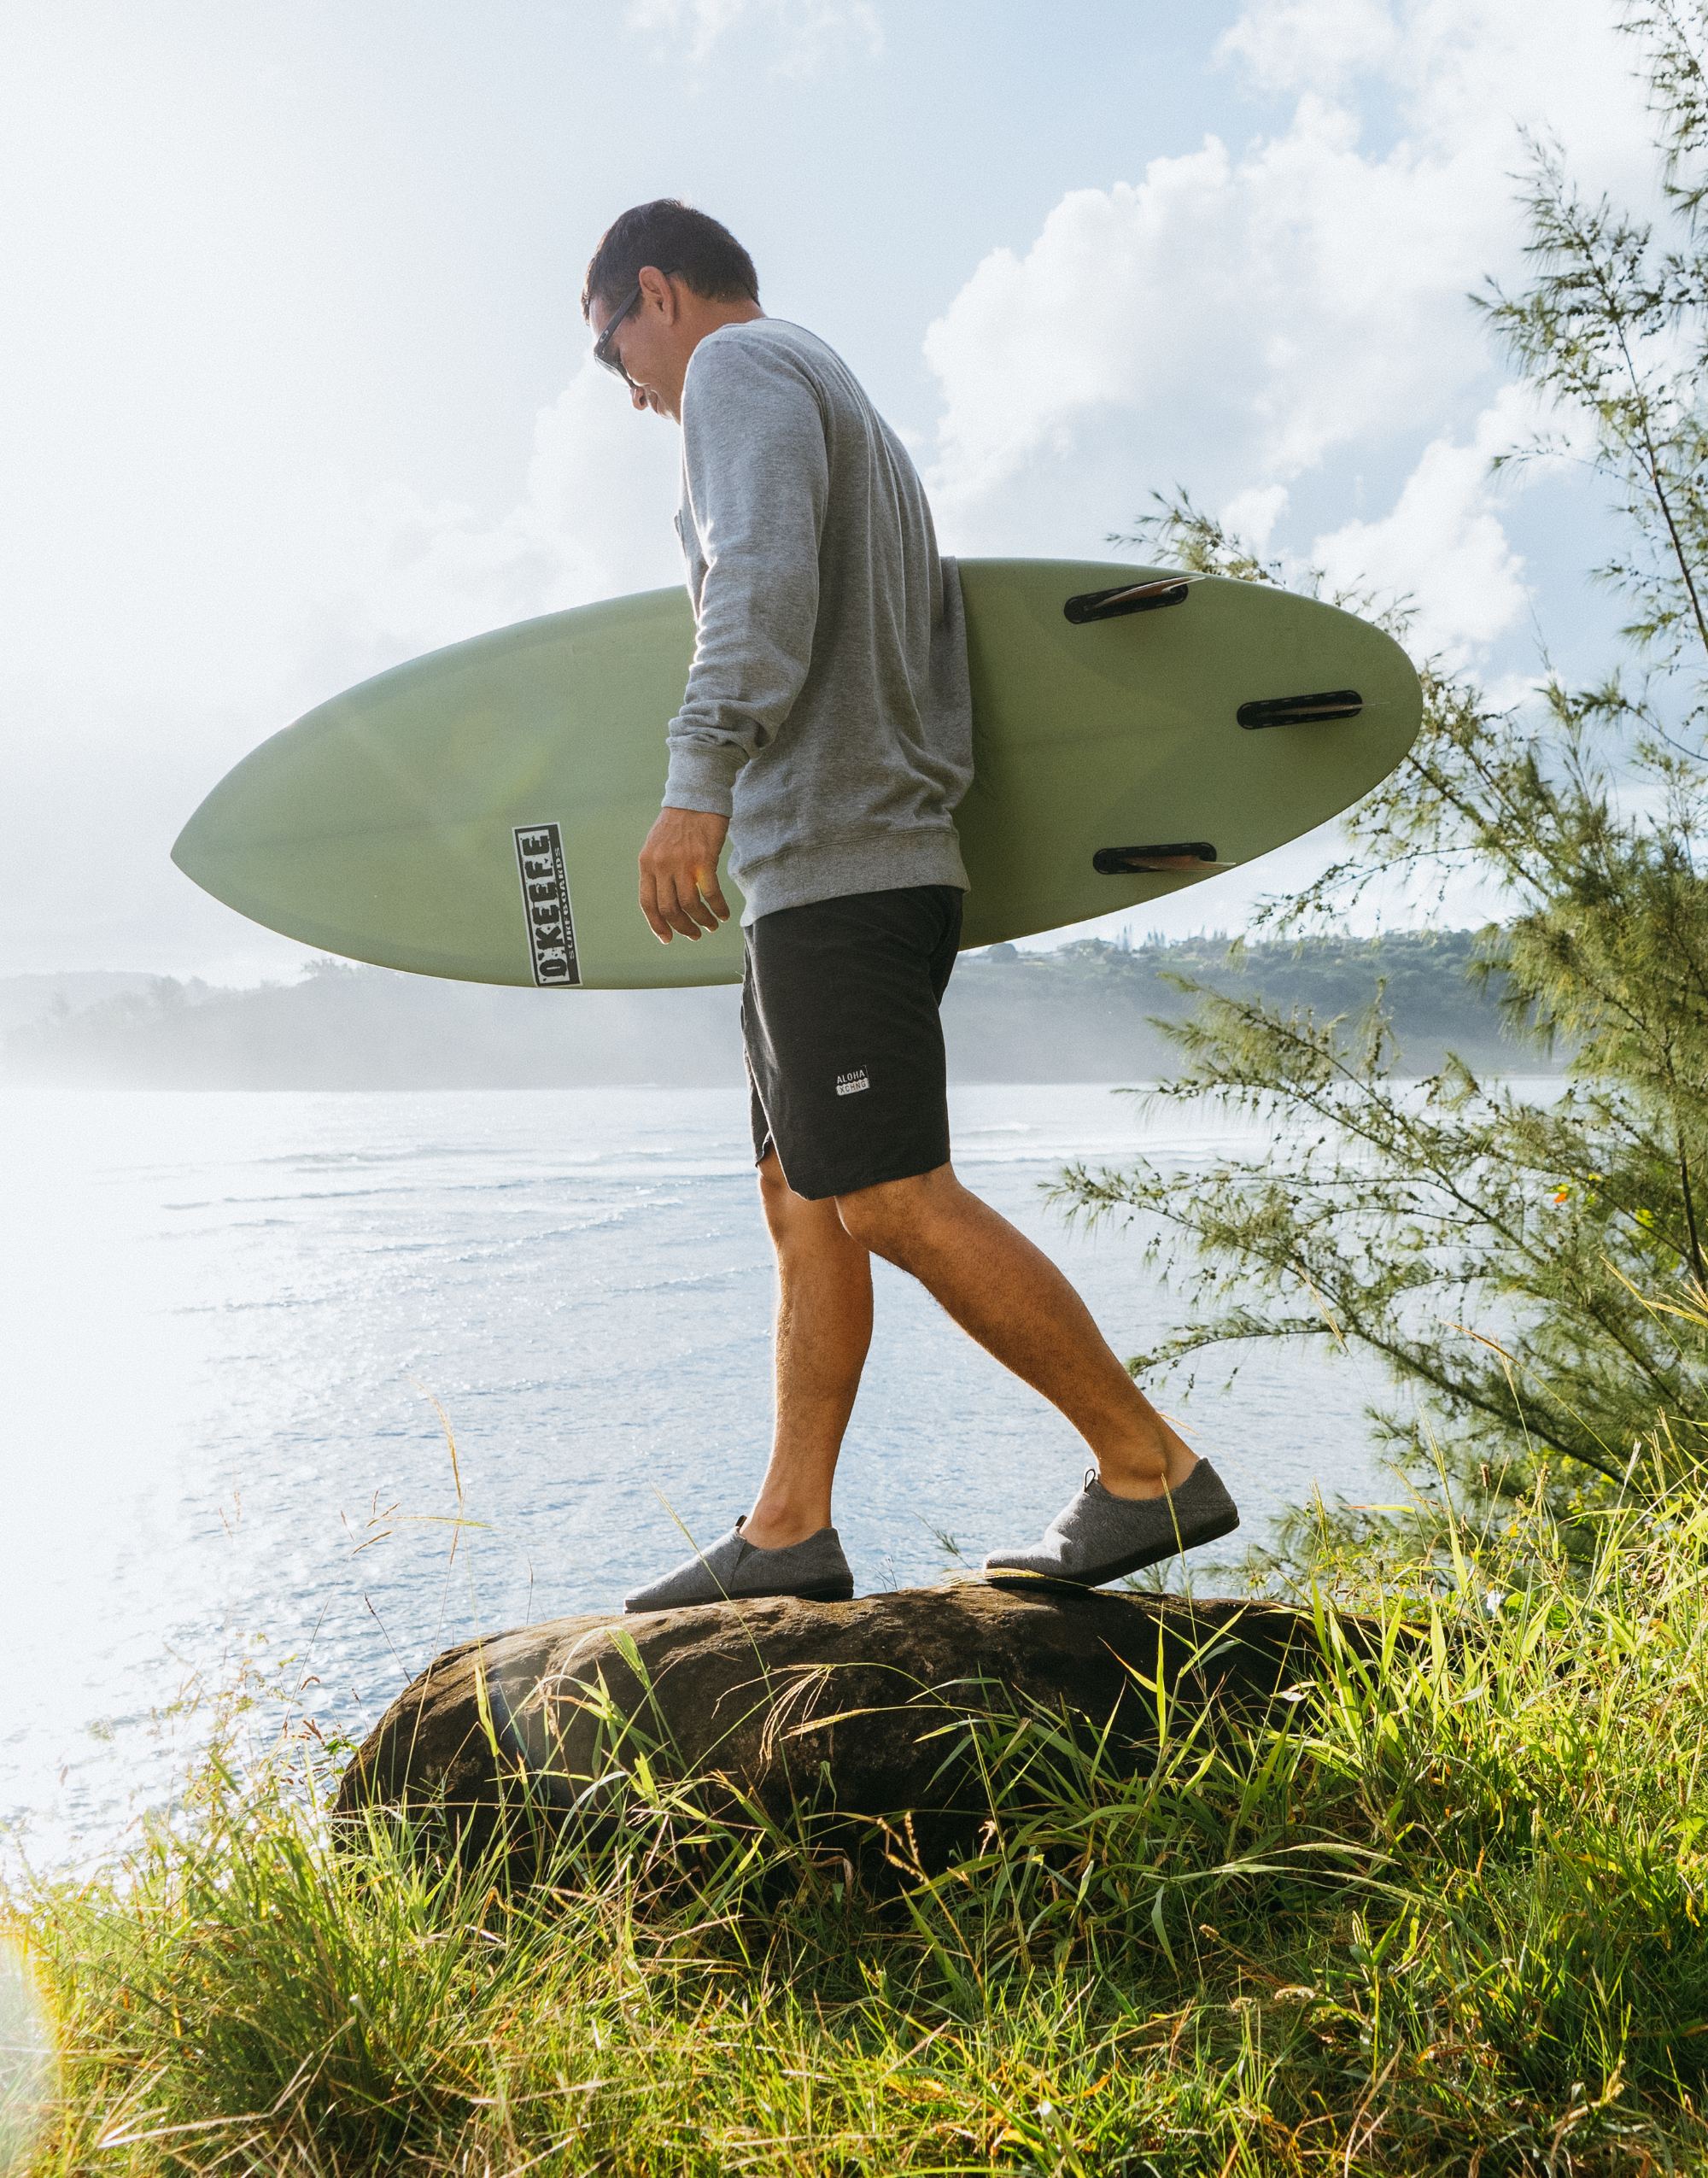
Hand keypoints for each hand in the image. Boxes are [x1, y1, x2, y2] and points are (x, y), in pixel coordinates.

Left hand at [639, 807, 731, 941]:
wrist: (697, 795)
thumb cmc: (681, 820)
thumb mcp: (657, 844)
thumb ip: (657, 869)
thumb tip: (664, 897)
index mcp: (646, 863)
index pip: (647, 903)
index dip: (657, 925)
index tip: (667, 938)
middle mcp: (661, 865)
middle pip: (669, 908)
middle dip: (682, 927)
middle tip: (694, 935)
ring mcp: (681, 862)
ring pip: (689, 904)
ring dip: (701, 920)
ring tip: (710, 926)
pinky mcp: (703, 858)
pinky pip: (710, 893)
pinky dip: (717, 908)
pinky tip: (723, 915)